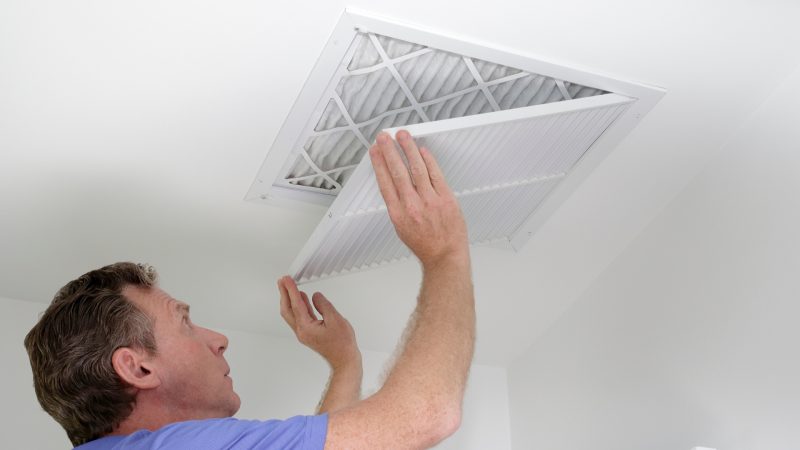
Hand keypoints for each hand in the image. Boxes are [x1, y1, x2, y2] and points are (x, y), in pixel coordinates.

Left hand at [278, 276, 360, 370]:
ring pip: (292, 313)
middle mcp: (302, 331)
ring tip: (288, 287)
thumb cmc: (342, 344)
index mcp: (306, 328)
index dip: (291, 290)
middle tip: (282, 281)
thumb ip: (323, 306)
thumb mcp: (336, 320)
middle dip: (284, 294)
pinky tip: (302, 299)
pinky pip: (300, 317)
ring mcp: (304, 333)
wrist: (344, 360)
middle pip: (287, 310)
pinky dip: (299, 306)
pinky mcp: (309, 333)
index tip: (287, 280)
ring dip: (290, 299)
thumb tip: (316, 296)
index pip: (296, 305)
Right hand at [368, 130, 468, 267]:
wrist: (445, 256)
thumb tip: (393, 184)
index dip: (379, 164)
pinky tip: (422, 151)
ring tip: (402, 136)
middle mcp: (413, 206)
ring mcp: (430, 201)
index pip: (385, 182)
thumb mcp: (401, 228)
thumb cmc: (424, 244)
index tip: (375, 151)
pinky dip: (428, 160)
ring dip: (408, 149)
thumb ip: (398, 205)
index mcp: (398, 214)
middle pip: (398, 172)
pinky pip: (436, 174)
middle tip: (384, 137)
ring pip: (417, 168)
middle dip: (390, 151)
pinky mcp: (446, 198)